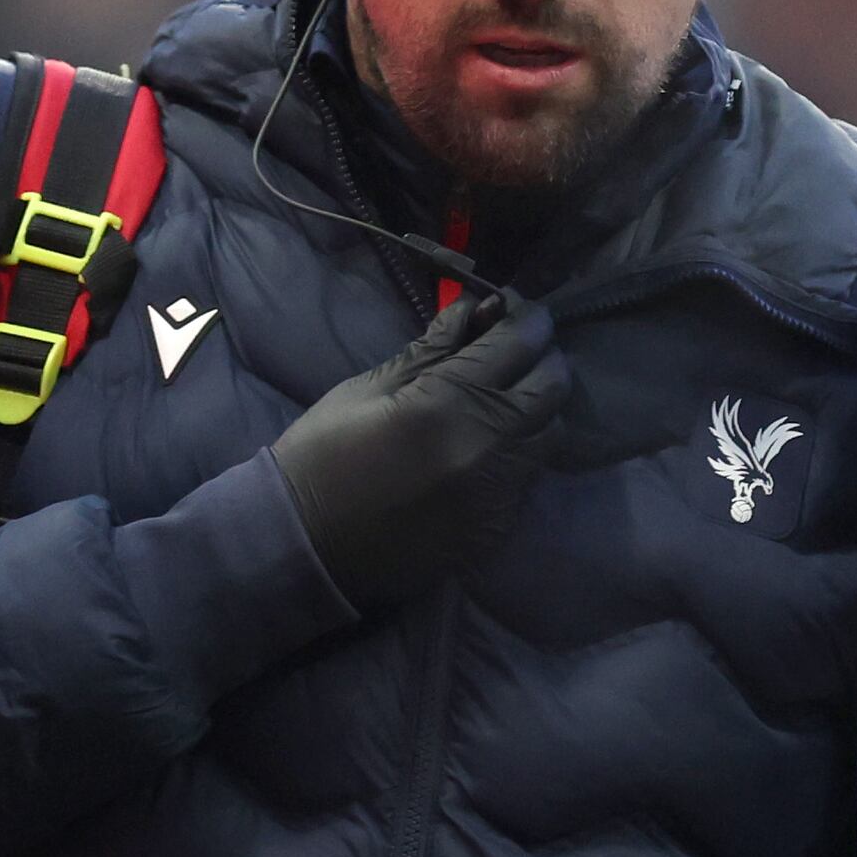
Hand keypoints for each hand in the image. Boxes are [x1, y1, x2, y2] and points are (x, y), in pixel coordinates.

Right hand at [269, 288, 573, 609]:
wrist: (303, 547)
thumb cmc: (321, 456)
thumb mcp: (366, 389)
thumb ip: (430, 351)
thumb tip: (471, 310)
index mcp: (448, 403)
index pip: (520, 342)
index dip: (525, 317)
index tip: (514, 309)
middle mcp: (488, 447)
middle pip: (554, 386)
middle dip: (542, 357)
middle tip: (515, 349)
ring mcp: (499, 492)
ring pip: (550, 432)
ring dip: (536, 406)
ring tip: (503, 397)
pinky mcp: (498, 527)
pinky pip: (529, 475)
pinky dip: (519, 451)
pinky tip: (486, 447)